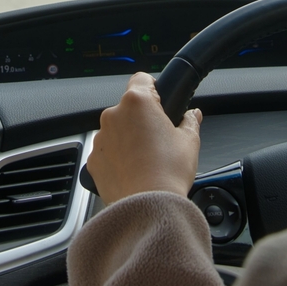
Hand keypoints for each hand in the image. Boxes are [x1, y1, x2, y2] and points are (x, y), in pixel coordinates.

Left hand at [86, 72, 202, 205]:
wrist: (147, 206)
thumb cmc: (168, 173)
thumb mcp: (189, 142)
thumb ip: (190, 121)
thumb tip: (192, 115)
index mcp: (137, 102)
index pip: (142, 79)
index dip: (154, 88)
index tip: (161, 101)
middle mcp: (113, 115)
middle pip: (129, 107)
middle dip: (142, 118)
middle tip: (159, 137)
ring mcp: (100, 138)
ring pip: (116, 129)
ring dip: (128, 137)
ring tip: (146, 158)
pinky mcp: (93, 160)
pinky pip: (107, 151)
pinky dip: (117, 157)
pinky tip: (133, 170)